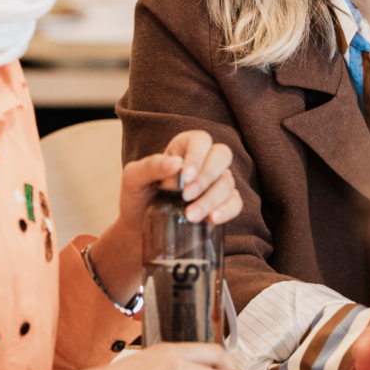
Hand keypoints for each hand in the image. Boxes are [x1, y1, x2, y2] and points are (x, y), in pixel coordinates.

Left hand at [88, 130, 242, 302]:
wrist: (139, 229)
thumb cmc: (137, 198)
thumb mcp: (133, 179)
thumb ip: (150, 166)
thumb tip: (176, 163)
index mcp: (183, 149)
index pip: (200, 140)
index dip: (197, 155)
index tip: (185, 176)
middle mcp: (204, 162)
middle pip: (222, 155)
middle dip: (207, 176)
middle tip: (187, 196)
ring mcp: (216, 183)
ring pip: (228, 182)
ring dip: (212, 199)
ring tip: (191, 216)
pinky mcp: (222, 204)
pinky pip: (236, 203)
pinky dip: (227, 210)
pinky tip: (212, 219)